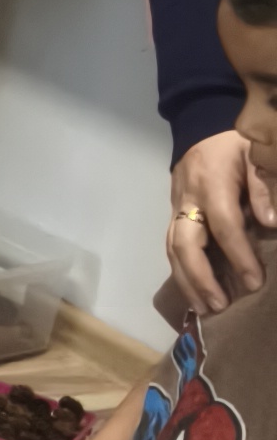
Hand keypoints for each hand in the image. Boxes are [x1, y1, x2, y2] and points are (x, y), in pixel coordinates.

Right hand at [167, 130, 272, 313]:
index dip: (238, 255)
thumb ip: (264, 186)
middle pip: (183, 243)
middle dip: (200, 277)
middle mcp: (187, 199)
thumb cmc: (236, 146)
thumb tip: (270, 223)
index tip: (255, 283)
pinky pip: (172, 247)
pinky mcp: (173, 216)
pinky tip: (195, 293)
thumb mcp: (257, 155)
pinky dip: (183, 273)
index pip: (223, 225)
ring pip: (172, 249)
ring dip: (187, 282)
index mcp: (210, 182)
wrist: (201, 129)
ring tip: (204, 309)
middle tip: (219, 305)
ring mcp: (176, 208)